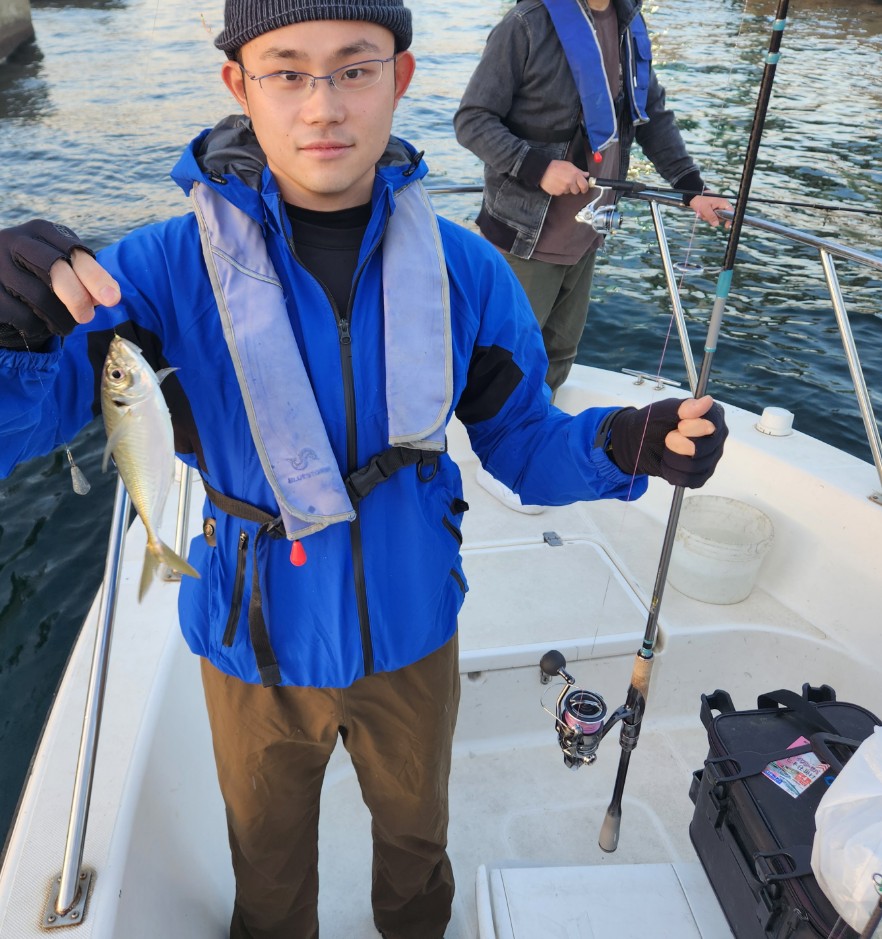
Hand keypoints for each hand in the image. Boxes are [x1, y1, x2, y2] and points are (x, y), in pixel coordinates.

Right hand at [0, 219, 120, 347]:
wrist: (3, 290)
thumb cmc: (43, 278)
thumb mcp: (66, 269)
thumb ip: (88, 278)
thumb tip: (110, 294)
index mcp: (41, 231)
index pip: (73, 252)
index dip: (95, 277)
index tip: (113, 299)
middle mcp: (15, 241)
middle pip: (55, 269)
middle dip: (77, 298)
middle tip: (87, 318)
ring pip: (39, 297)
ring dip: (60, 319)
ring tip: (63, 324)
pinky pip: (23, 315)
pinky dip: (38, 327)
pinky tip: (38, 324)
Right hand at [539, 160, 592, 196]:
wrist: (543, 171)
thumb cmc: (555, 166)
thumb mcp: (569, 165)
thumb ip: (578, 171)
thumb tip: (585, 175)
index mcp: (575, 175)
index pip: (584, 185)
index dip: (585, 188)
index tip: (584, 188)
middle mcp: (570, 183)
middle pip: (576, 191)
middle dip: (575, 188)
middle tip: (571, 184)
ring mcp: (564, 189)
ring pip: (568, 192)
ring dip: (567, 188)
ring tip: (561, 181)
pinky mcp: (557, 193)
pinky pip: (561, 193)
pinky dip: (560, 189)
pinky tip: (557, 183)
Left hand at [607, 395, 727, 487]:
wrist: (639, 442)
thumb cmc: (654, 422)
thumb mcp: (664, 410)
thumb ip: (684, 407)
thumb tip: (707, 401)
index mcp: (712, 417)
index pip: (714, 425)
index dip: (695, 428)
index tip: (679, 425)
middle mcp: (716, 438)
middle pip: (705, 449)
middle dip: (679, 444)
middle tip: (668, 437)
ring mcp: (710, 458)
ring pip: (696, 467)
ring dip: (672, 458)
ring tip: (666, 449)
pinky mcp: (701, 475)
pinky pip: (690, 480)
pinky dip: (672, 472)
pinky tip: (668, 461)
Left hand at [689, 195, 732, 228]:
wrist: (693, 196)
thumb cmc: (700, 199)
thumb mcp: (705, 209)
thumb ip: (711, 216)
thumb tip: (716, 224)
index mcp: (723, 203)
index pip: (731, 212)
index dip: (730, 219)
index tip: (726, 226)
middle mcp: (721, 206)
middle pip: (722, 217)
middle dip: (713, 218)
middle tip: (706, 215)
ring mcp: (716, 208)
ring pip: (715, 218)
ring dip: (708, 218)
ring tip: (702, 212)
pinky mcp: (712, 211)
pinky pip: (711, 217)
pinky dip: (706, 217)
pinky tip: (702, 213)